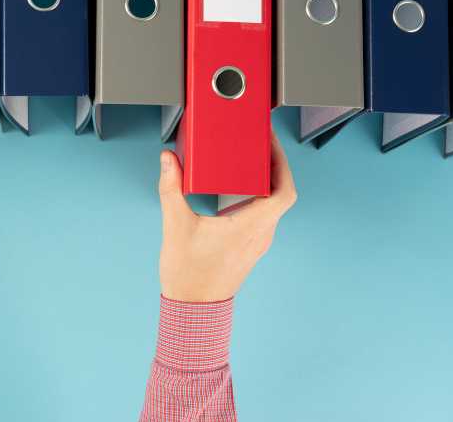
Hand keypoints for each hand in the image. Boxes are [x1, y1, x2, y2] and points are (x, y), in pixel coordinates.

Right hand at [157, 130, 296, 302]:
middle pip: (282, 194)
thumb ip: (170, 189)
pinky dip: (259, 195)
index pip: (283, 193)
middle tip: (261, 142)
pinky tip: (242, 186)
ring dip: (269, 180)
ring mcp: (257, 242)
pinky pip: (264, 214)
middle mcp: (260, 235)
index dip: (283, 164)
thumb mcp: (175, 227)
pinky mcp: (250, 245)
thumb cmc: (188, 275)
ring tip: (252, 158)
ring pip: (275, 205)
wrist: (193, 309)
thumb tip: (169, 160)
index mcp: (248, 229)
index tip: (271, 144)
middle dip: (276, 165)